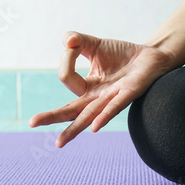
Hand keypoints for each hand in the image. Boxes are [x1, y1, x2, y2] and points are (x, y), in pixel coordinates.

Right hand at [28, 31, 173, 147]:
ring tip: (59, 142)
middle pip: (70, 111)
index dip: (67, 57)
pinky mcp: (128, 94)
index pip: (66, 78)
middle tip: (32, 123)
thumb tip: (68, 42)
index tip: (74, 45)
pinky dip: (104, 116)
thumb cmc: (122, 55)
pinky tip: (95, 128)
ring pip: (89, 115)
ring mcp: (111, 98)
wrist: (152, 56)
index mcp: (87, 87)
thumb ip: (76, 41)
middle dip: (51, 117)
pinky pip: (114, 107)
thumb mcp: (94, 44)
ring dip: (74, 129)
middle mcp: (97, 97)